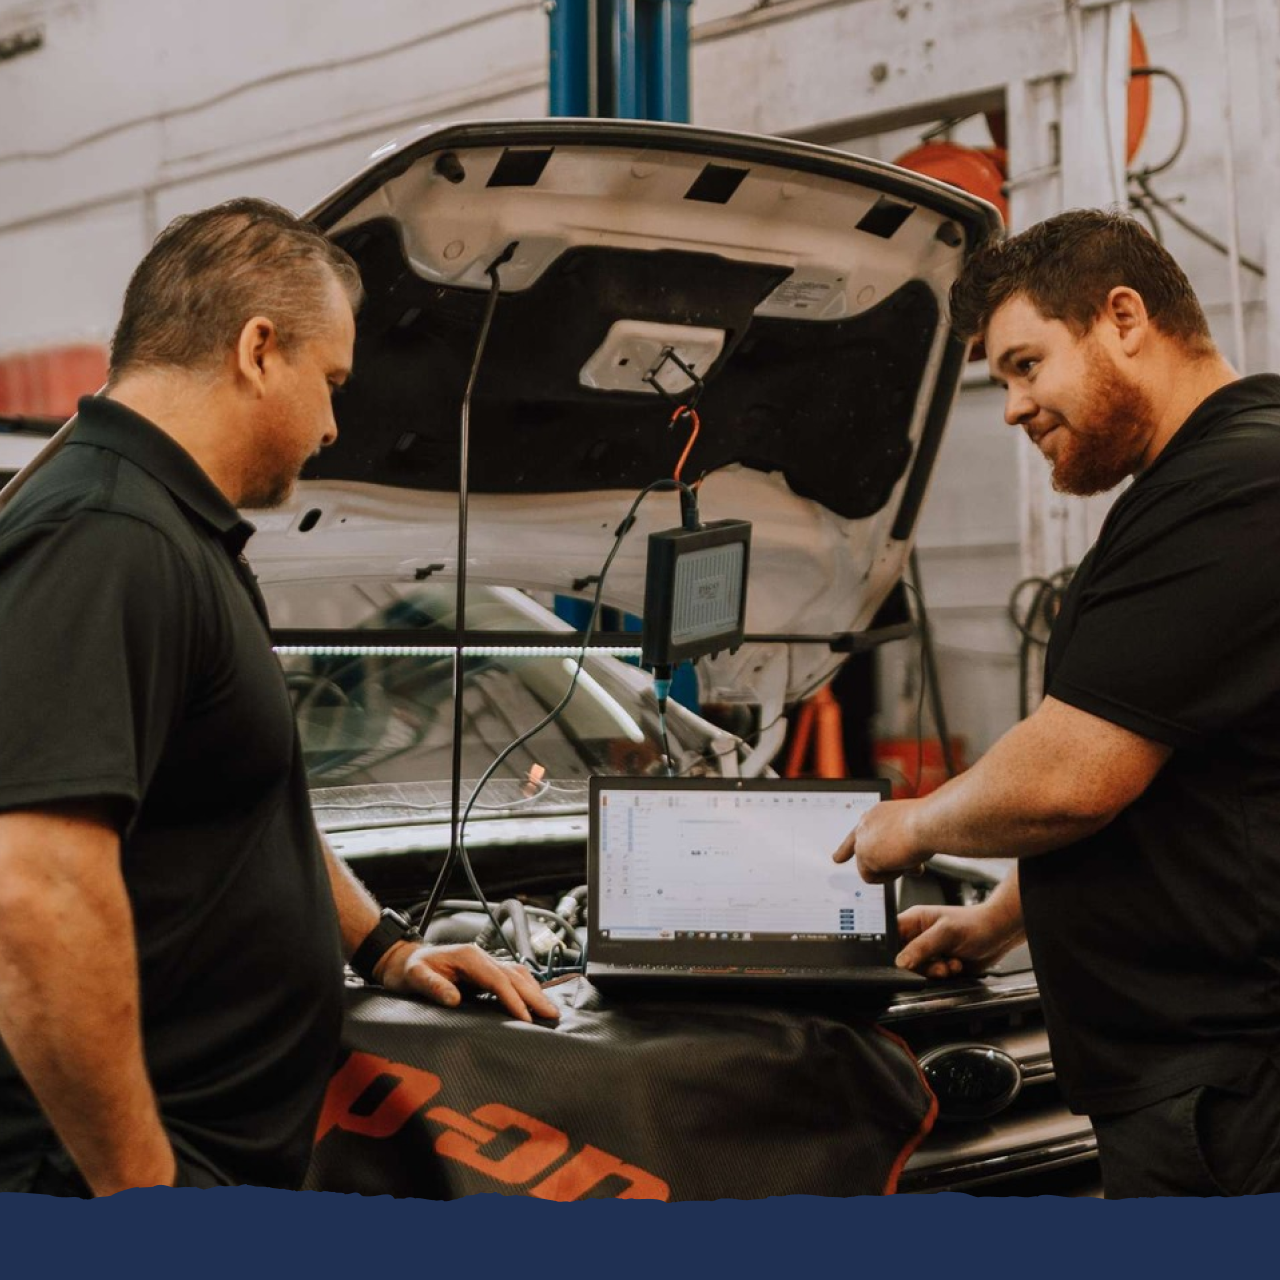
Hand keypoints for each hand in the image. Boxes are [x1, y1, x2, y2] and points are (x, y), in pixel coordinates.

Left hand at [374, 941, 559, 1023]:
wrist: (402, 959)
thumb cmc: (408, 969)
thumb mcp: (414, 977)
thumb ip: (433, 986)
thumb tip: (454, 999)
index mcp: (468, 956)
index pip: (498, 979)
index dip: (514, 999)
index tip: (525, 1018)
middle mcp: (480, 956)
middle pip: (514, 975)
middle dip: (534, 995)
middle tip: (551, 1014)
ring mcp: (484, 961)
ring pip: (517, 973)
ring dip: (534, 991)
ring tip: (549, 1010)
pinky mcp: (484, 969)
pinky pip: (511, 976)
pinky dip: (526, 987)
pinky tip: (534, 998)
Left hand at [832, 799, 928, 883]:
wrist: (928, 823)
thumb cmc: (929, 824)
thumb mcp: (914, 835)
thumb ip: (905, 849)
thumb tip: (911, 868)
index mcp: (878, 814)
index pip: (862, 831)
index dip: (850, 846)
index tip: (838, 857)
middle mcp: (867, 824)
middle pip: (856, 848)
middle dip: (854, 857)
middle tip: (840, 860)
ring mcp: (863, 839)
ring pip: (870, 866)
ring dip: (891, 868)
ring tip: (908, 858)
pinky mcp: (864, 854)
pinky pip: (870, 877)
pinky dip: (887, 877)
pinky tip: (900, 865)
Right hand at [894, 902, 1025, 979]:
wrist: (1000, 934)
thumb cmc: (975, 923)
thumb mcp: (946, 933)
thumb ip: (922, 947)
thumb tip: (900, 962)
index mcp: (914, 920)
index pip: (890, 936)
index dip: (891, 950)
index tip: (900, 961)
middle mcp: (919, 936)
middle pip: (903, 958)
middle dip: (921, 966)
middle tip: (937, 964)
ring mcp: (930, 951)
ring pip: (918, 970)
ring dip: (935, 972)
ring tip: (951, 964)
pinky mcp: (940, 963)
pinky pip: (932, 976)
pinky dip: (944, 975)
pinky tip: (956, 965)